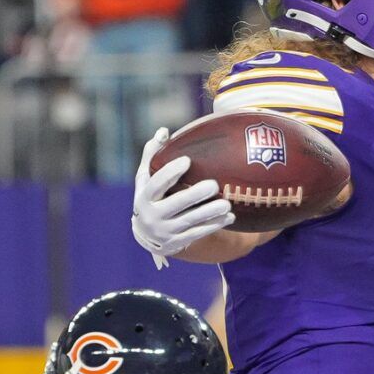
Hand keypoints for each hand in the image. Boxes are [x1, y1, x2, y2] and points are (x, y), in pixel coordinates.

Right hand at [131, 127, 234, 267]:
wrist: (147, 236)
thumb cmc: (152, 197)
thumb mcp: (145, 179)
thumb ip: (153, 156)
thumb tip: (164, 131)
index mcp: (144, 197)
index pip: (156, 184)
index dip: (170, 172)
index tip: (187, 160)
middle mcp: (153, 216)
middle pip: (175, 204)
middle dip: (194, 195)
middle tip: (214, 184)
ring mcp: (166, 231)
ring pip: (190, 221)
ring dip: (209, 213)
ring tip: (227, 204)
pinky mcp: (178, 242)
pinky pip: (198, 234)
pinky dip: (214, 225)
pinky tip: (229, 218)